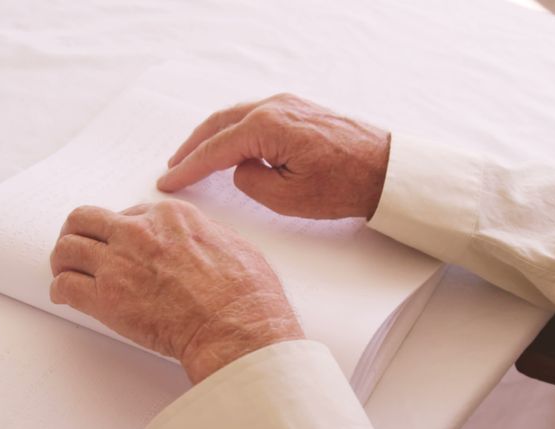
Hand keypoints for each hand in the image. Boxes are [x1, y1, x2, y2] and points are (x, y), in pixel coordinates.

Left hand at [49, 200, 303, 383]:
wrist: (236, 327)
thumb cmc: (244, 293)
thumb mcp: (231, 243)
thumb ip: (202, 237)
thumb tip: (197, 243)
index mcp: (169, 216)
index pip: (126, 213)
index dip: (119, 231)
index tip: (117, 244)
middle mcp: (138, 232)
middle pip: (85, 220)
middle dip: (78, 234)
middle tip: (77, 249)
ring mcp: (118, 264)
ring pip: (67, 249)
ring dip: (63, 261)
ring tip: (66, 273)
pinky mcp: (106, 298)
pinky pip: (65, 286)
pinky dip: (61, 290)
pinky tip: (66, 297)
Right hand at [156, 94, 389, 219]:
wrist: (387, 169)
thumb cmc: (344, 185)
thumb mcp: (287, 198)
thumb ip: (251, 182)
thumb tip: (241, 169)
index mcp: (267, 127)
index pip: (215, 149)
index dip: (188, 168)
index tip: (168, 182)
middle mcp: (274, 106)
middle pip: (219, 124)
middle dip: (193, 147)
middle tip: (174, 167)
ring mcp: (288, 104)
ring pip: (236, 117)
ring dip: (212, 136)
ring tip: (195, 157)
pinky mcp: (299, 109)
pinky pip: (255, 117)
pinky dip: (234, 130)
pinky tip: (230, 146)